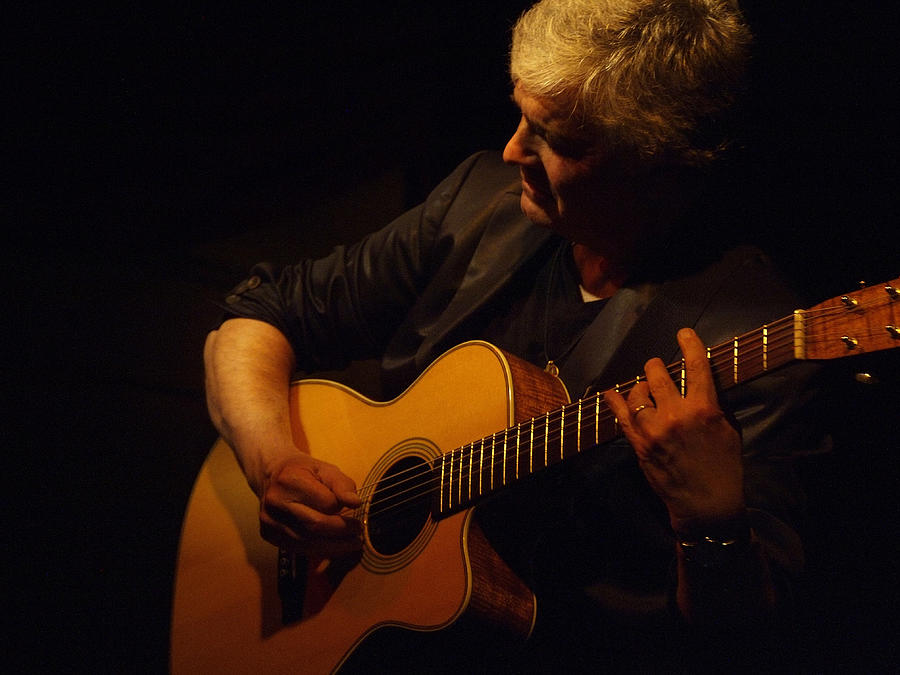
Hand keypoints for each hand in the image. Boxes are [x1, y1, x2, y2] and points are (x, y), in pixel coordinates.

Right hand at [258, 453, 362, 556]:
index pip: (325, 503)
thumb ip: (343, 485)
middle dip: (341, 531)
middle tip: (358, 531)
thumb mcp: (326, 469)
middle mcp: (275, 502)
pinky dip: (320, 550)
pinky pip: (299, 548)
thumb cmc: (303, 471)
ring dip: (334, 546)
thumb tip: (355, 503)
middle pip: (315, 526)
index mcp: (289, 480)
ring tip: (352, 543)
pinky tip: (334, 546)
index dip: (342, 507)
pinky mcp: (269, 535)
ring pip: (307, 543)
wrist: (272, 474)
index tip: (354, 508)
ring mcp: (270, 521)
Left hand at [603, 328, 744, 530]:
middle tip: (658, 368)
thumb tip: (700, 385)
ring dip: (641, 387)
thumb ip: (712, 405)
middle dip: (657, 366)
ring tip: (646, 391)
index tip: (684, 333)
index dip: (689, 344)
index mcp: (704, 409)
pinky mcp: (639, 444)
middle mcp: (677, 415)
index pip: (697, 366)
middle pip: (658, 374)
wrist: (707, 504)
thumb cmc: (724, 468)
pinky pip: (621, 416)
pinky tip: (611, 394)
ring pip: (638, 392)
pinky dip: (615, 402)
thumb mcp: (729, 431)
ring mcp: (654, 429)